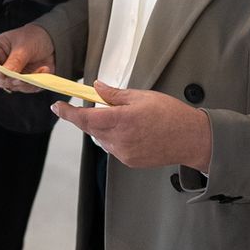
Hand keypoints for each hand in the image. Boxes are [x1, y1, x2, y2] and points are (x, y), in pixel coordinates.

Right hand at [0, 24, 55, 92]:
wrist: (51, 41)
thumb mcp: (24, 46)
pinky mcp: (25, 82)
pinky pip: (27, 88)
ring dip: (24, 82)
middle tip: (19, 77)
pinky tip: (44, 70)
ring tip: (37, 71)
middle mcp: (2, 64)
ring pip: (12, 86)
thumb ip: (15, 60)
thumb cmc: (33, 37)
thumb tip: (7, 74)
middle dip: (8, 80)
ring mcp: (13, 75)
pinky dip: (36, 82)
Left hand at [52, 84, 212, 170]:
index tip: (57, 107)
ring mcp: (124, 153)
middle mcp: (119, 140)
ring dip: (103, 127)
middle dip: (88, 117)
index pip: (85, 117)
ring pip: (101, 138)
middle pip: (91, 128)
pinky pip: (113, 147)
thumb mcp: (141, 96)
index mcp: (121, 120)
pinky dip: (114, 137)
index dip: (68, 112)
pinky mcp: (129, 161)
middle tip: (98, 106)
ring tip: (125, 118)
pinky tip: (131, 131)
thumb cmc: (171, 115)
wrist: (192, 139)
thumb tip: (97, 88)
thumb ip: (114, 94)